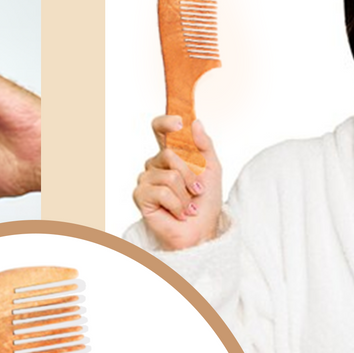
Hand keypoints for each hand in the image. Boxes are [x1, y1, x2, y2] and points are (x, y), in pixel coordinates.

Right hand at [133, 116, 223, 250]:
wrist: (202, 230)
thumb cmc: (205, 202)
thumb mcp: (212, 169)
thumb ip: (204, 145)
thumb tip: (195, 123)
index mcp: (170, 154)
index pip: (159, 129)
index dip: (166, 122)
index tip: (180, 123)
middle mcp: (155, 165)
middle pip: (169, 154)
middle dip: (190, 174)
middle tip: (197, 190)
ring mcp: (146, 180)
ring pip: (168, 175)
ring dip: (185, 194)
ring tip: (188, 206)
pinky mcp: (140, 196)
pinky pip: (161, 191)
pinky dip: (176, 204)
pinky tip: (179, 213)